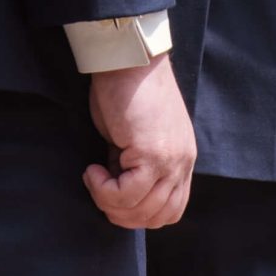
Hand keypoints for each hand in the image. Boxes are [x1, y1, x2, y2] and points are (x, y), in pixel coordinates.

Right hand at [86, 57, 195, 228]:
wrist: (126, 58)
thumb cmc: (124, 90)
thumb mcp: (135, 138)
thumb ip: (135, 166)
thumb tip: (118, 189)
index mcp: (181, 160)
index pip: (171, 209)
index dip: (140, 214)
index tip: (115, 196)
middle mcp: (182, 163)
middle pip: (158, 216)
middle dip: (123, 214)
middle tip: (100, 192)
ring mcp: (170, 161)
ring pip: (141, 210)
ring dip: (110, 202)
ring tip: (95, 178)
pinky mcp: (152, 155)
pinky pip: (127, 194)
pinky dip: (104, 190)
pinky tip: (93, 170)